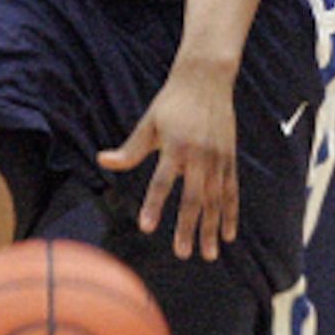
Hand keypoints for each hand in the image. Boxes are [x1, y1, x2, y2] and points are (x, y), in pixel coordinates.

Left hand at [97, 61, 238, 260]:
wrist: (206, 80)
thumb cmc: (171, 102)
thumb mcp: (149, 123)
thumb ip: (130, 149)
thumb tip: (102, 160)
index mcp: (175, 146)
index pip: (161, 182)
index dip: (153, 205)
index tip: (146, 228)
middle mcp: (199, 155)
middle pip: (194, 198)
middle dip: (189, 228)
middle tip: (182, 254)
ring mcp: (218, 158)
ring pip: (216, 200)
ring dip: (212, 228)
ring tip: (208, 255)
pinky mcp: (230, 159)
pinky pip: (232, 192)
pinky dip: (231, 214)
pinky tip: (228, 235)